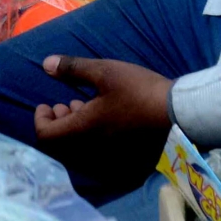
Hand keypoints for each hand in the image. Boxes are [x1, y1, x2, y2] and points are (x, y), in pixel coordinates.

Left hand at [34, 55, 172, 143]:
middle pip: (61, 145)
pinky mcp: (124, 157)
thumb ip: (72, 68)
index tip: (46, 103)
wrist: (180, 115)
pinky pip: (97, 150)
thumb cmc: (138, 91)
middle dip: (58, 121)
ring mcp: (110, 156)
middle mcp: (93, 149)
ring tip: (82, 103)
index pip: (46, 137)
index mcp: (84, 130)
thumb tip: (45, 64)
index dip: (41, 119)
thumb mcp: (103, 71)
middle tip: (65, 102)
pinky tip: (101, 114)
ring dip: (74, 126)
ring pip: (79, 148)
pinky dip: (90, 134)